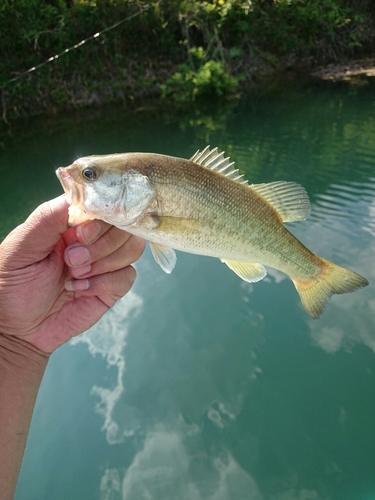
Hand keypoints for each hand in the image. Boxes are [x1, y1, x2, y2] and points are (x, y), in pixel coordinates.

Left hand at [0, 195, 144, 353]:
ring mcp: (106, 262)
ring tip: (74, 276)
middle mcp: (94, 238)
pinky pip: (127, 276)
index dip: (101, 219)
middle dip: (101, 245)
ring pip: (132, 248)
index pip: (106, 204)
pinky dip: (104, 283)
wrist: (16, 327)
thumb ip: (48, 217)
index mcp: (73, 222)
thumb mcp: (22, 244)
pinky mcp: (112, 287)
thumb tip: (81, 197)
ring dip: (104, 263)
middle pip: (125, 226)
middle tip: (71, 261)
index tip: (80, 235)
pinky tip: (80, 290)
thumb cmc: (13, 282)